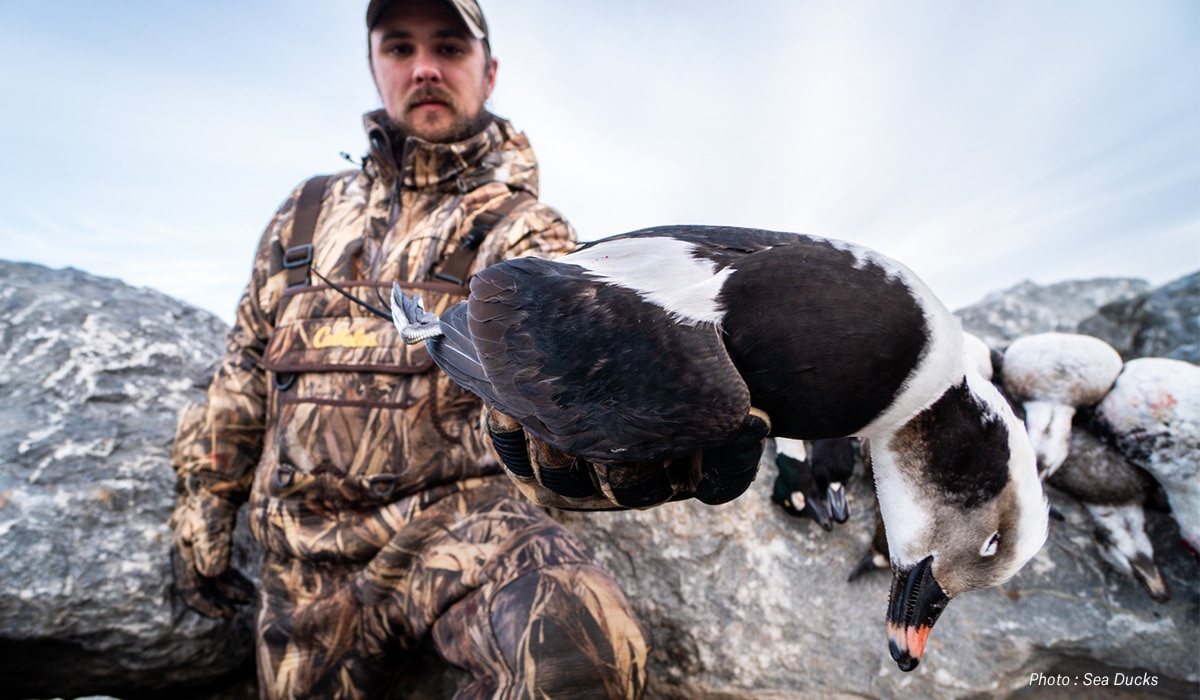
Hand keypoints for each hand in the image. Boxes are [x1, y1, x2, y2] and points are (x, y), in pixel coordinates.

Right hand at [169, 495, 253, 618]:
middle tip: (237, 613)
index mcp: (185, 543)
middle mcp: (186, 543)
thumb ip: (212, 540)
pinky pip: (215, 561)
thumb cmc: (216, 487)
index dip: (207, 603)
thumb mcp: (214, 512)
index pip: (190, 583)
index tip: (226, 614)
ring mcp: (196, 538)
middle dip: (216, 600)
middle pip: (196, 582)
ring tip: (248, 597)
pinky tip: (244, 581)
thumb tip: (209, 574)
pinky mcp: (209, 533)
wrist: (215, 462)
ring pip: (207, 573)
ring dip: (226, 588)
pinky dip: (228, 574)